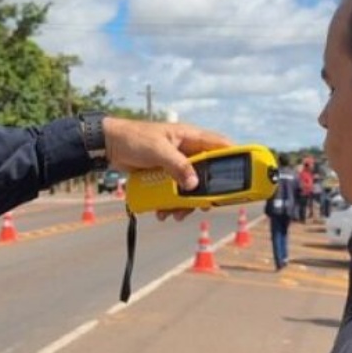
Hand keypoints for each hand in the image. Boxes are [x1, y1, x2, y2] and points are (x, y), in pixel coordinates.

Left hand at [102, 117, 232, 218]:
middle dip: (204, 193)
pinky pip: (174, 192)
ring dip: (184, 203)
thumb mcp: (158, 150)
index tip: (242, 178)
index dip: (234, 159)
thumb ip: (177, 166)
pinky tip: (162, 212)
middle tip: (202, 207)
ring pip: (190, 187)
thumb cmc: (133, 138)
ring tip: (174, 214)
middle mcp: (187, 151)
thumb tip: (193, 184)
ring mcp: (175, 164)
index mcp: (190, 138)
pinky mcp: (164, 175)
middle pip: (207, 174)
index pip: (220, 146)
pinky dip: (170, 203)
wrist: (109, 146)